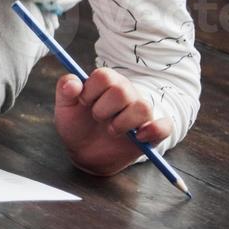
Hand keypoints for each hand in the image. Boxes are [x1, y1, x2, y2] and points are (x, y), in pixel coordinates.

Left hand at [54, 68, 172, 175]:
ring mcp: (141, 111)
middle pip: (122, 91)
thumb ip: (66, 89)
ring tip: (111, 130)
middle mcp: (127, 92)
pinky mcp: (152, 132)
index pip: (104, 76)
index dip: (90, 91)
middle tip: (97, 118)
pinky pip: (164, 126)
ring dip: (122, 123)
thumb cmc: (76, 123)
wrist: (85, 151)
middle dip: (103, 109)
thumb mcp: (65, 106)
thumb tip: (73, 84)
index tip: (83, 103)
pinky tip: (138, 137)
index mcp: (107, 82)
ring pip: (142, 107)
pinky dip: (153, 131)